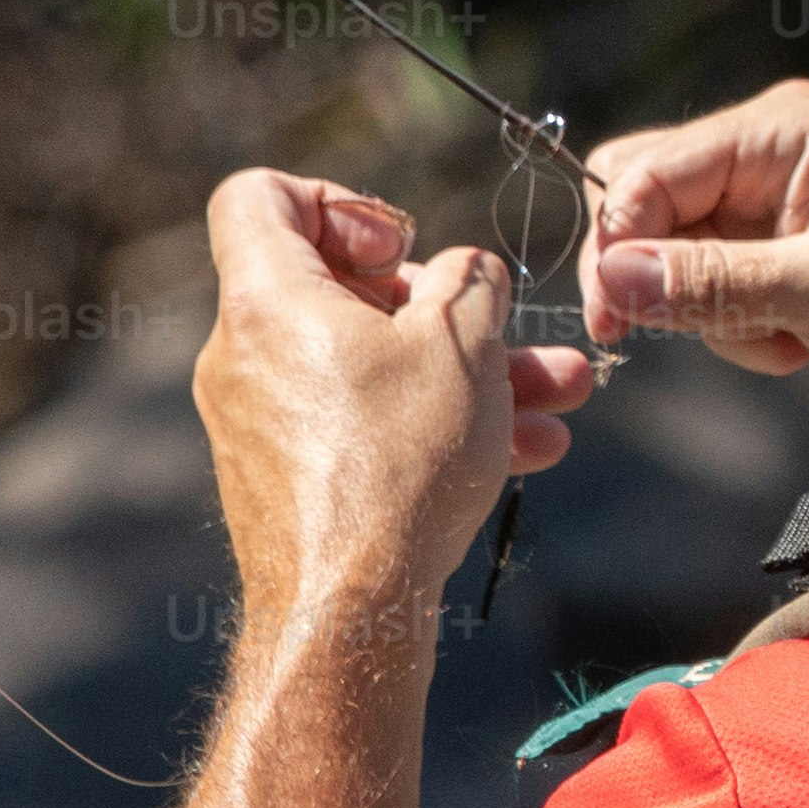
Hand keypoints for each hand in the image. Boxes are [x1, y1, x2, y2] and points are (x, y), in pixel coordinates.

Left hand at [194, 169, 597, 619]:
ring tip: (561, 390)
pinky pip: (364, 423)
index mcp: (267, 298)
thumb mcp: (462, 346)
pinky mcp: (289, 478)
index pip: (260, 197)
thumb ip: (472, 283)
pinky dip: (433, 422)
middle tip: (501, 324)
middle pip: (341, 291)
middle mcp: (247, 354)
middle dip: (443, 304)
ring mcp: (263, 420)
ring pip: (372, 366)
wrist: (348, 610)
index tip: (401, 249)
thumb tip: (469, 271)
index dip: (340, 201)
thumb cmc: (398, 464)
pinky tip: (529, 448)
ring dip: (466, 370)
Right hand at [581, 79, 808, 437]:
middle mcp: (766, 156)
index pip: (651, 169)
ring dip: (713, 316)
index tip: (613, 320)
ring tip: (790, 339)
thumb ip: (720, 282)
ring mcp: (767, 210)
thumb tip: (613, 279)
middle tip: (700, 330)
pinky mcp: (773, 262)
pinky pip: (705, 294)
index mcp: (783, 129)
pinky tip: (800, 347)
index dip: (617, 241)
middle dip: (662, 277)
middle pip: (645, 204)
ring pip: (667, 259)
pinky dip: (737, 333)